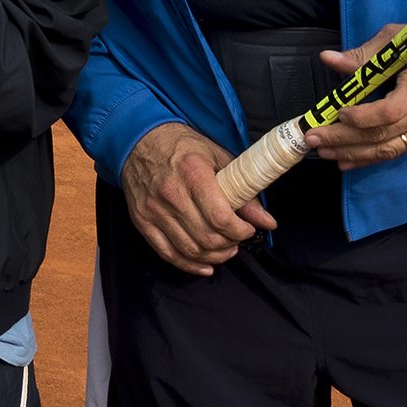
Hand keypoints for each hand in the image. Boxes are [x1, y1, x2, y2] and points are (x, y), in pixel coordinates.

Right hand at [120, 121, 272, 273]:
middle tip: (237, 240)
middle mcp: (171, 193)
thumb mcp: (218, 158)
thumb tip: (267, 221)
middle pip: (207, 238)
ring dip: (214, 257)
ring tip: (225, 250)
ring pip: (190, 249)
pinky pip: (167, 253)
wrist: (138, 141)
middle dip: (230, 245)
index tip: (248, 229)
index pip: (220, 218)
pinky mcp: (141, 220)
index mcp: (193, 173)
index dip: (240, 231)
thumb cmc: (181, 147)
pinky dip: (189, 265)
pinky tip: (205, 265)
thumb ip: (243, 191)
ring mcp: (154, 209)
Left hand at [303, 16, 406, 168]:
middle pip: (381, 136)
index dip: (358, 118)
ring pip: (389, 148)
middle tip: (313, 138)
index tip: (334, 113)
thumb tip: (329, 59)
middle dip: (343, 140)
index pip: (386, 113)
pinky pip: (401, 149)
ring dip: (354, 153)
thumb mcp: (401, 39)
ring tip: (325, 152)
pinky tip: (351, 159)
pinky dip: (373, 156)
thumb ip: (364, 56)